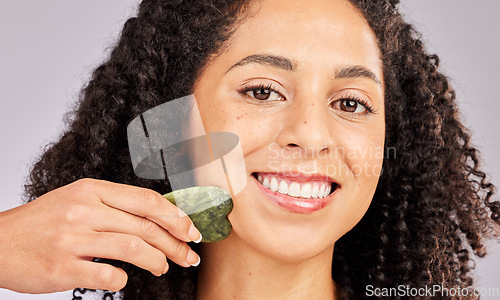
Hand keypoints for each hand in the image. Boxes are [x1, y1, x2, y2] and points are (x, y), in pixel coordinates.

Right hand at [0, 178, 201, 293]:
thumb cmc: (43, 222)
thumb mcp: (78, 199)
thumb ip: (115, 206)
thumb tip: (159, 219)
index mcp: (91, 190)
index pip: (146, 200)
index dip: (175, 216)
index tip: (191, 229)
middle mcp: (83, 210)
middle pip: (145, 225)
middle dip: (175, 242)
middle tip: (188, 255)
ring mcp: (72, 238)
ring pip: (133, 247)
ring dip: (158, 260)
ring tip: (164, 266)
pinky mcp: (62, 267)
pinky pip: (108, 275)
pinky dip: (124, 279)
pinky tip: (125, 278)